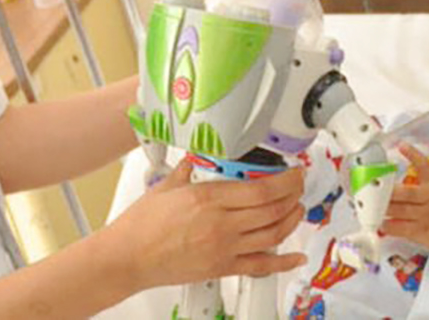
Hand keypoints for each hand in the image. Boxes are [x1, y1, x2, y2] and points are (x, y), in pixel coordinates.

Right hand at [103, 160, 306, 290]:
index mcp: (208, 198)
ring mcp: (224, 248)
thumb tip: (194, 160)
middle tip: (298, 187)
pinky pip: (261, 266)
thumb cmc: (142, 225)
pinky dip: (283, 262)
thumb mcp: (166, 187)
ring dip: (291, 220)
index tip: (294, 173)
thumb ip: (186, 171)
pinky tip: (295, 257)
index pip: (260, 188)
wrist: (129, 257)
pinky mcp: (222, 267)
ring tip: (297, 209)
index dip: (285, 180)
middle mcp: (221, 223)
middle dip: (293, 196)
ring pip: (273, 234)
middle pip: (272, 209)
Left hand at [381, 145, 428, 272]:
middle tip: (371, 186)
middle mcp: (428, 199)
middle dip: (386, 190)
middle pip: (404, 192)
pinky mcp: (420, 232)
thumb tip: (398, 174)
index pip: (425, 167)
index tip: (402, 145)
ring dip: (381, 207)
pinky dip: (387, 225)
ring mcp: (424, 216)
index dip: (413, 155)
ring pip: (398, 209)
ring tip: (368, 204)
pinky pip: (399, 228)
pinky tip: (378, 222)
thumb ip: (421, 182)